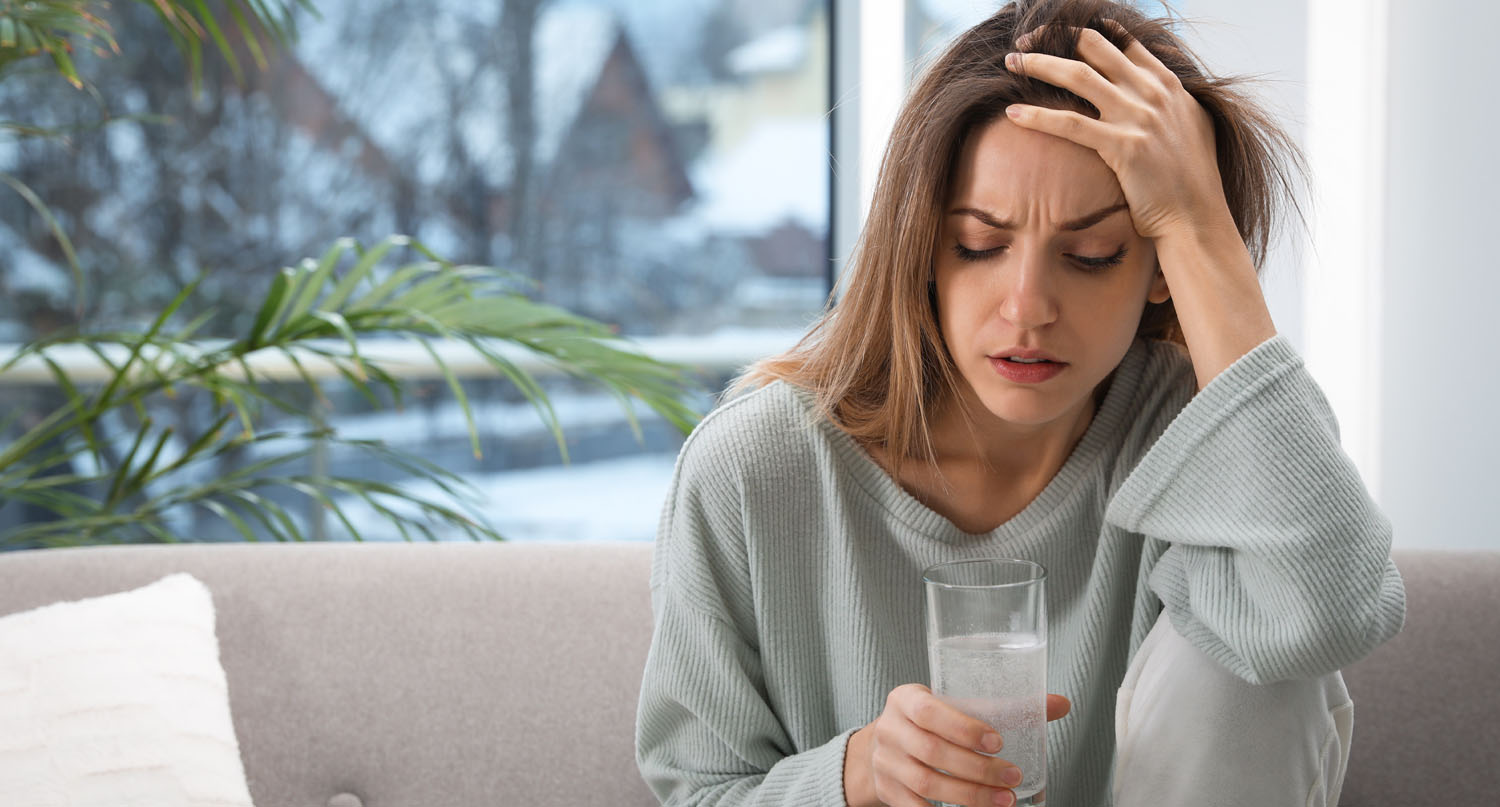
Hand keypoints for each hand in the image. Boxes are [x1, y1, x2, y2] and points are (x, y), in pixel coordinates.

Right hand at [844, 683, 1071, 806]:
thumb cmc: (932, 719)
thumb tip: (1061, 704)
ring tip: (1004, 801)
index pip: (930, 712)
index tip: (998, 742)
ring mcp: (885, 762)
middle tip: (1013, 777)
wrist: (886, 741)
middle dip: (978, 769)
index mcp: (906, 699)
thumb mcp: (955, 704)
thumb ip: (1005, 705)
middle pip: (932, 752)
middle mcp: (891, 729)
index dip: (964, 728)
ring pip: (926, 783)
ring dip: (969, 796)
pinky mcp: (887, 790)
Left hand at [1002, 22, 1229, 241]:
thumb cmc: (1191, 178)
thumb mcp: (1191, 124)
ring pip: (1078, 76)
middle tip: (1024, 42)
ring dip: (1039, 64)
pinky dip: (1038, 116)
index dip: (1083, 31)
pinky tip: (1012, 113)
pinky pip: (1071, 124)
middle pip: (1093, 47)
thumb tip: (1154, 86)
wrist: (1197, 216)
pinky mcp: (1124, 146)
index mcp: (1166, 83)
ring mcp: (1138, 117)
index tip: (1055, 32)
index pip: (1120, 40)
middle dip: (1054, 38)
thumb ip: (1171, 100)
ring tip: (1010, 63)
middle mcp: (1152, 92)